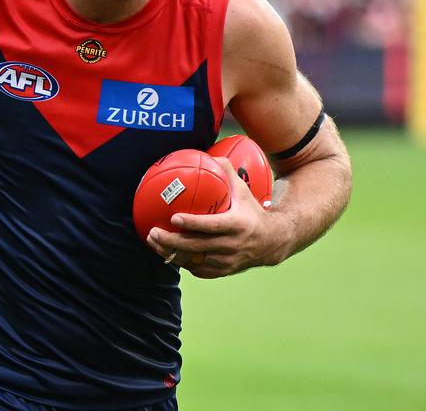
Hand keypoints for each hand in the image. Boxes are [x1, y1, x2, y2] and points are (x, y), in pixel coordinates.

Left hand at [145, 157, 279, 278]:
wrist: (272, 241)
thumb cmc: (252, 211)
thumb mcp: (243, 191)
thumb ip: (226, 172)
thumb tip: (207, 154)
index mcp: (237, 225)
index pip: (212, 226)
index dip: (193, 223)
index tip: (174, 217)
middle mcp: (232, 245)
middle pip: (197, 246)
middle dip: (172, 241)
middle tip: (153, 231)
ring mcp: (227, 261)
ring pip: (194, 260)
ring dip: (170, 252)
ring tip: (153, 241)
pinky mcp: (223, 271)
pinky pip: (198, 269)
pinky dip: (181, 261)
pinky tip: (166, 252)